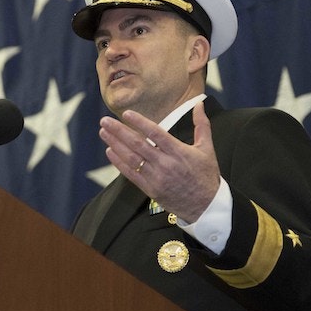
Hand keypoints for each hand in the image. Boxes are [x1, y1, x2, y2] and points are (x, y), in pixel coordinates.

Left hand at [100, 102, 220, 222]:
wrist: (205, 206)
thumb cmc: (206, 175)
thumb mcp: (207, 149)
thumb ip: (202, 125)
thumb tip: (199, 103)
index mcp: (179, 152)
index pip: (156, 133)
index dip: (140, 122)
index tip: (126, 113)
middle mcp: (165, 164)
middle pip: (138, 144)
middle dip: (119, 131)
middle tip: (105, 121)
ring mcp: (156, 177)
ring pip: (131, 158)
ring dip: (115, 144)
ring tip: (103, 132)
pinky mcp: (150, 189)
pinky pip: (131, 174)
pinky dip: (119, 163)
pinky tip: (110, 151)